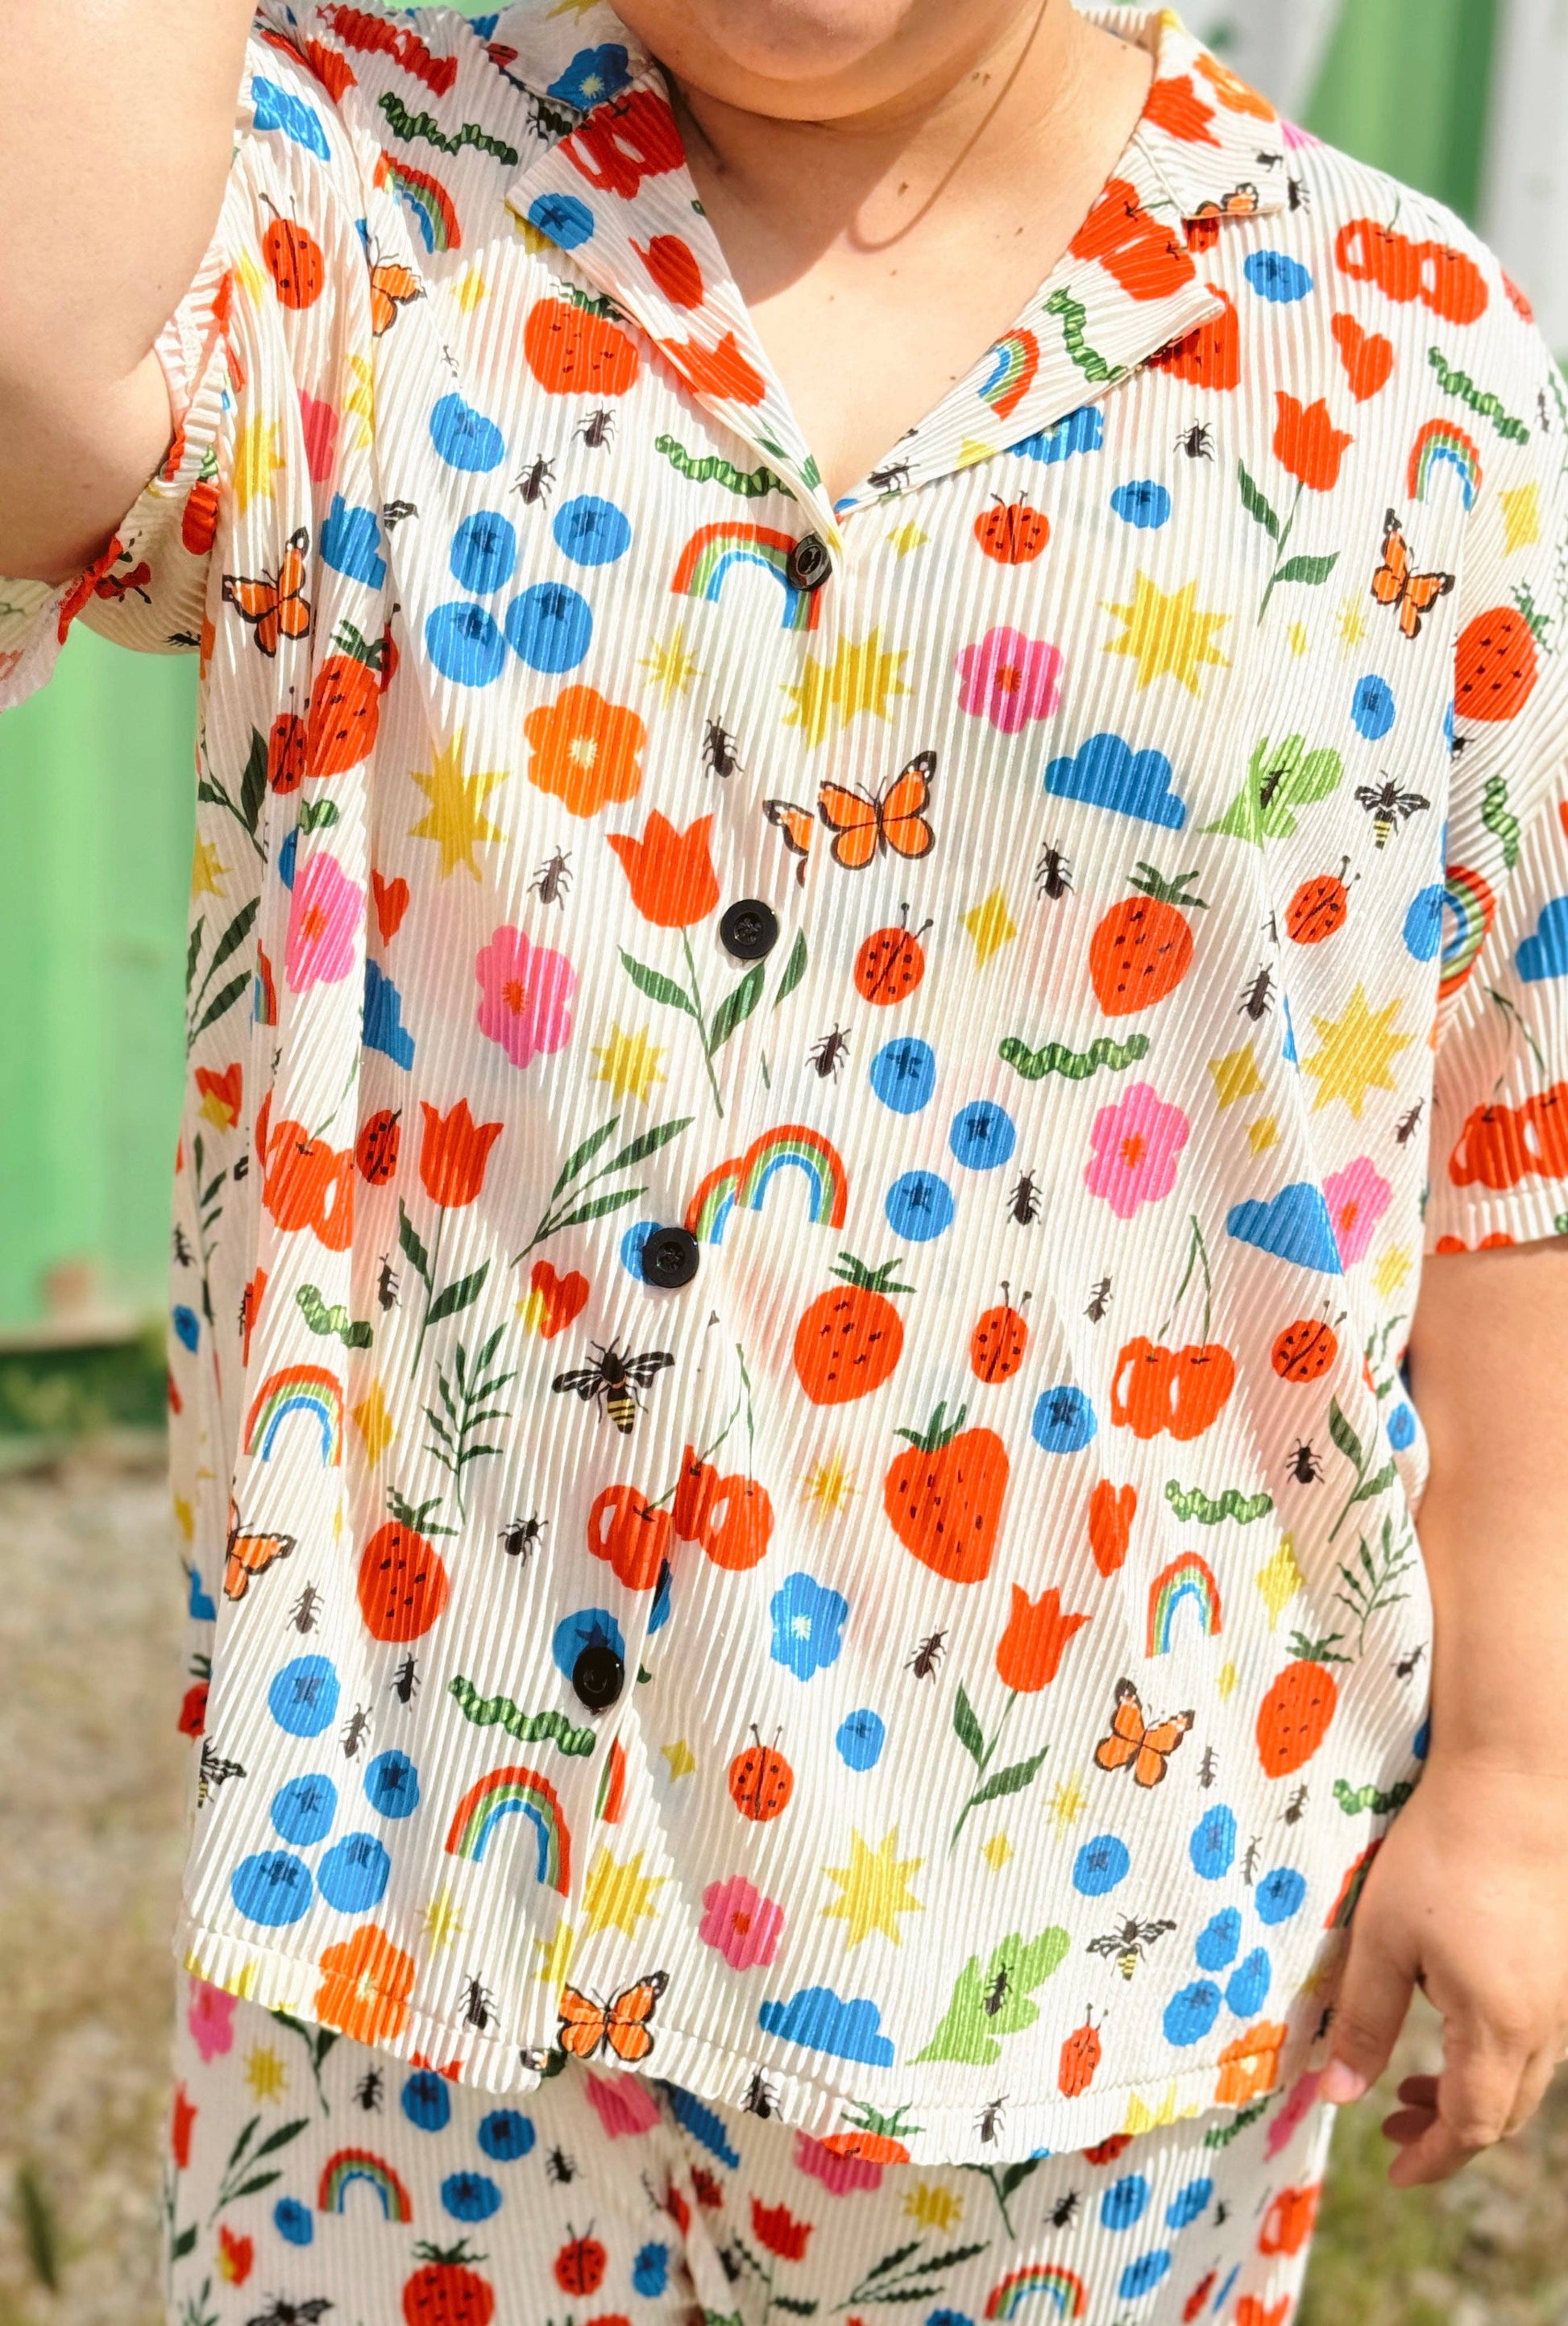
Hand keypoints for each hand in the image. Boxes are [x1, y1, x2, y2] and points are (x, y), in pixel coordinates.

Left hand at [1319, 1759, 1567, 2182]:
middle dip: (1448, 2131)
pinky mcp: (1562, 1964)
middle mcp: (1545, 2023)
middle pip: (1503, 2111)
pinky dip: (1492, 2053)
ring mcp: (1562, 1995)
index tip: (1392, 2168)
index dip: (1431, 2158)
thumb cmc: (1441, 1857)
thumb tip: (1336, 2096)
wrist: (1513, 1785)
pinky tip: (1451, 2016)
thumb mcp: (1382, 1940)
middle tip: (1389, 2122)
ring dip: (1471, 2091)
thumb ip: (1362, 2021)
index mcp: (1500, 2029)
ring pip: (1523, 2076)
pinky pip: (1534, 2037)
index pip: (1471, 2128)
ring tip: (1411, 2082)